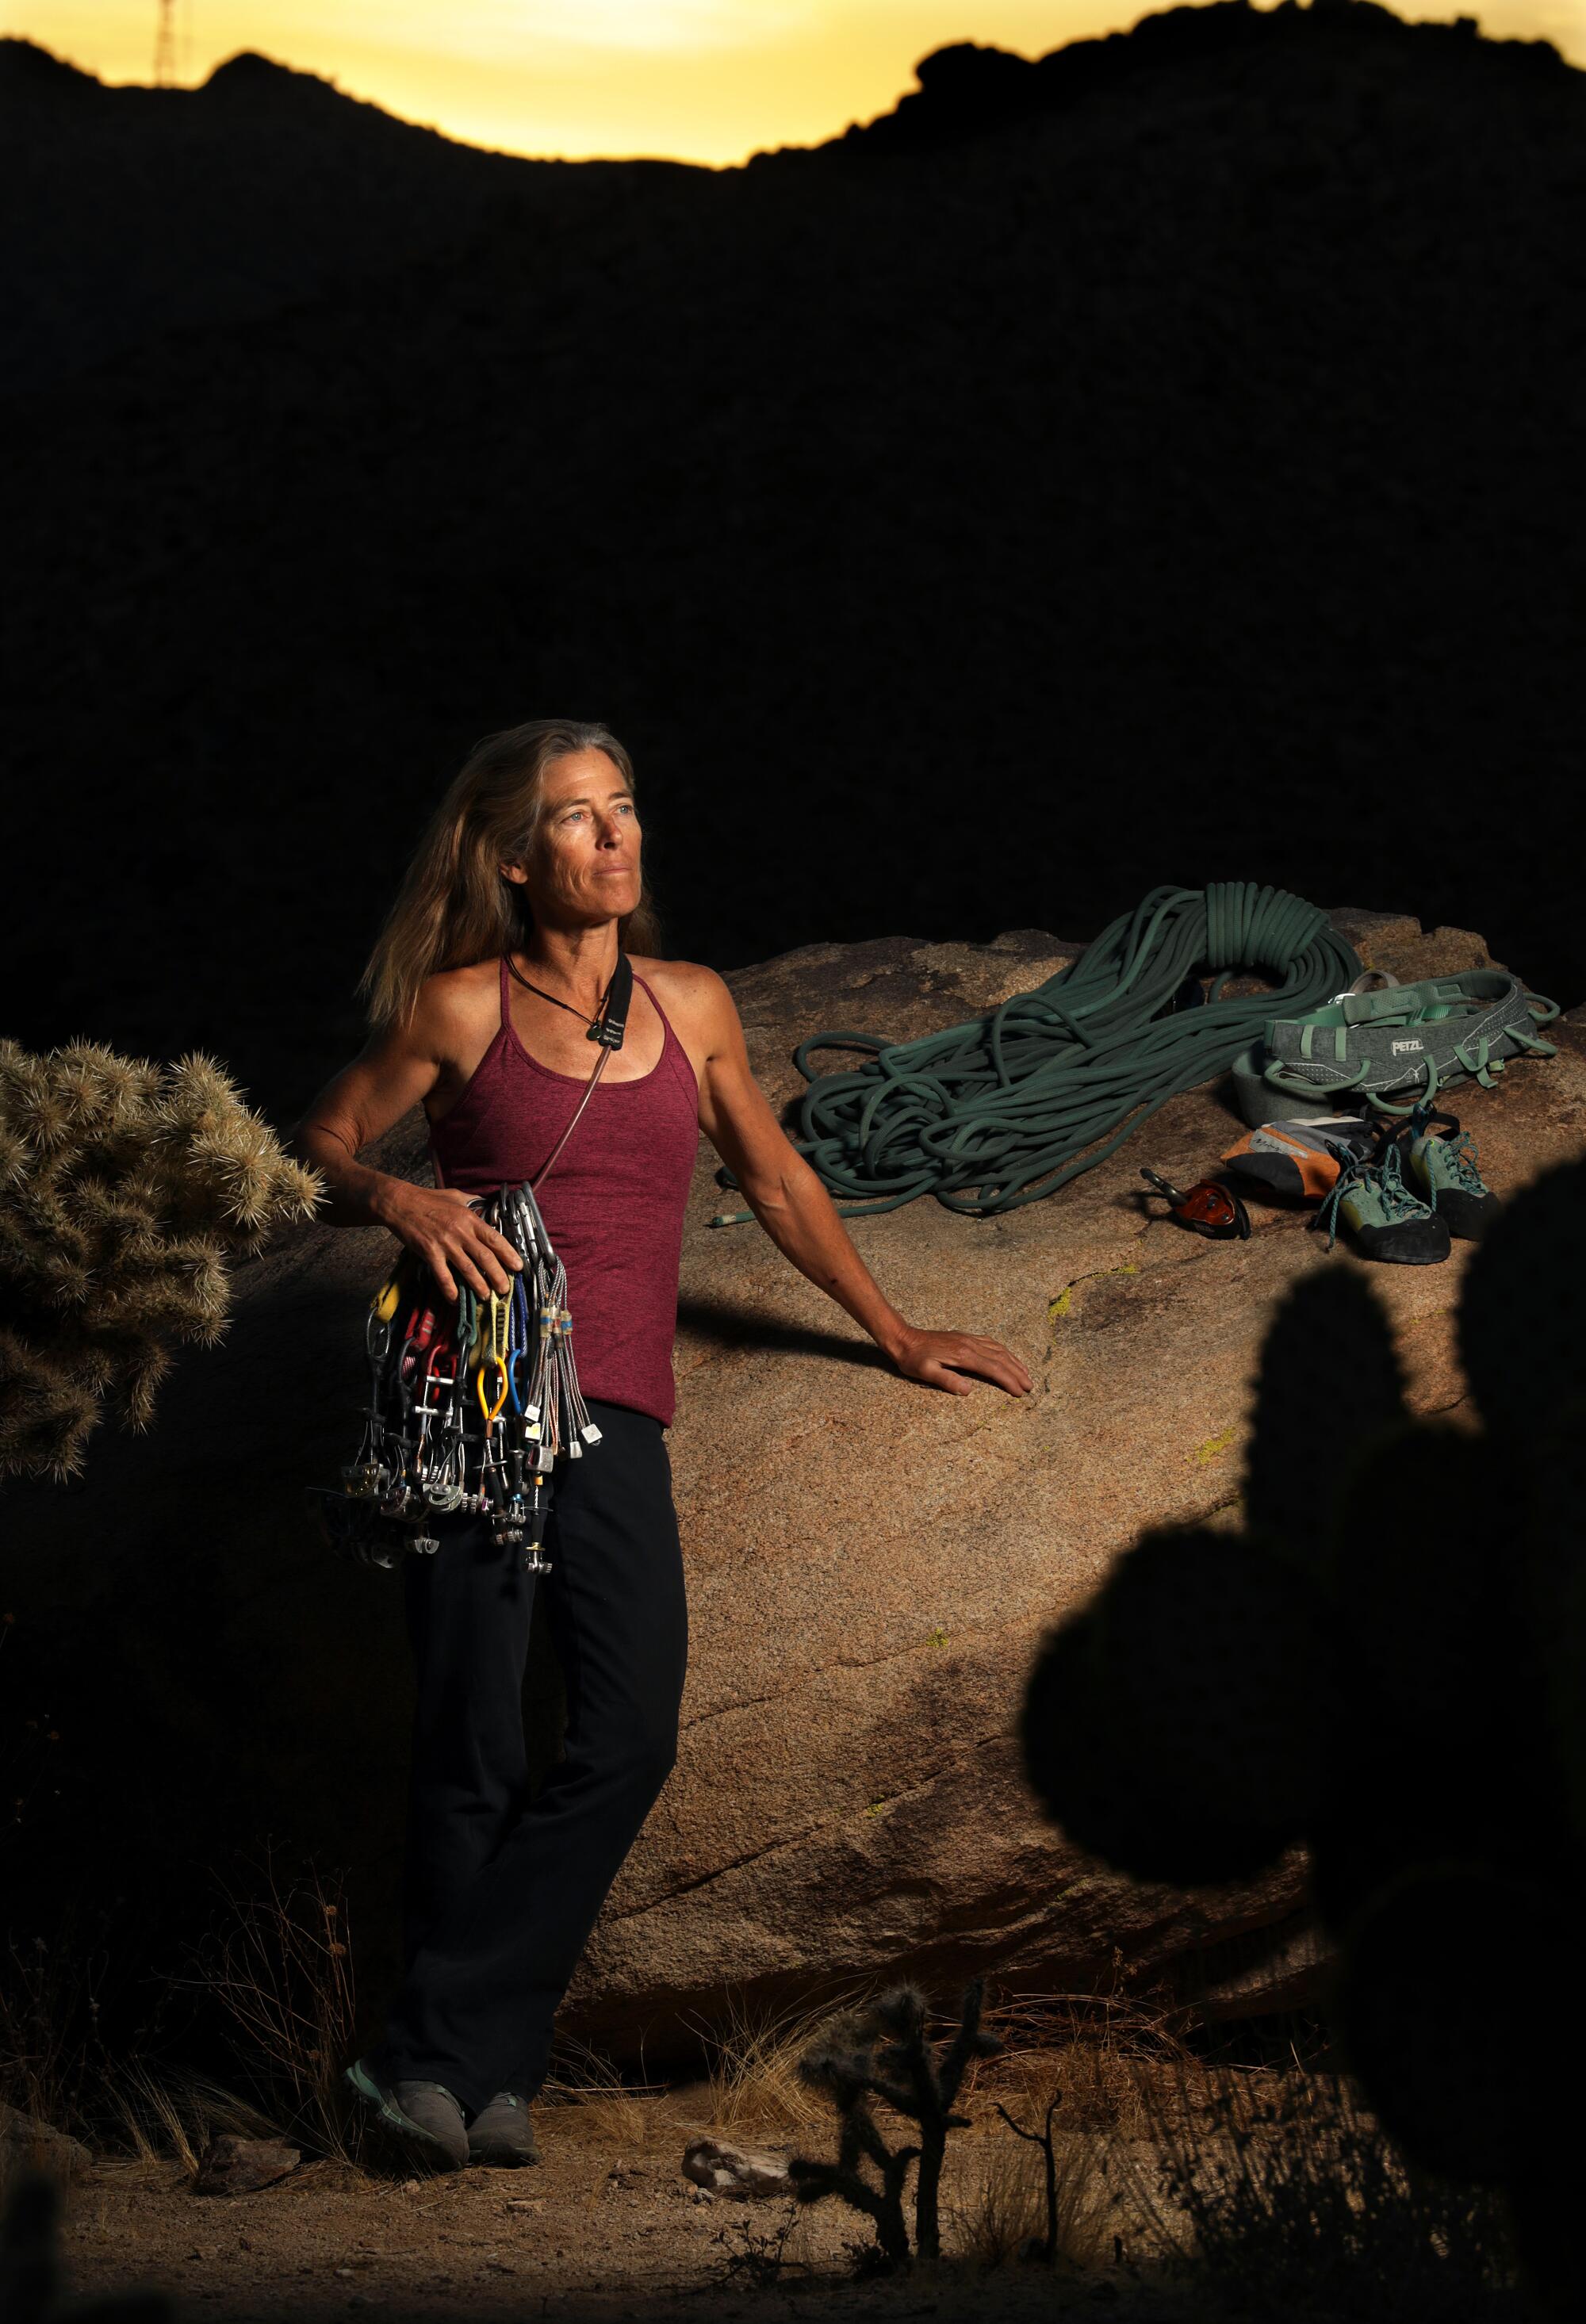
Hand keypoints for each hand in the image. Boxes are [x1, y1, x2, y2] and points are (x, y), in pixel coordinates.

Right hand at [374, 1180, 522, 1300]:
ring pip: (467, 1269)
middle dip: (498, 1275)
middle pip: (485, 1257)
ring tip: (486, 1296)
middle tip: (505, 1289)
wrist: (401, 1203)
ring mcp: (445, 1244)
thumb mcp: (456, 1195)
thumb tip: (486, 1208)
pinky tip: (455, 1298)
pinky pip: (442, 1275)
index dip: (508, 1254)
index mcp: (470, 1219)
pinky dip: (449, 1289)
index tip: (518, 1266)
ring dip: (479, 1285)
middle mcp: (460, 1232)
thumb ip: (473, 1203)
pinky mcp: (429, 1253)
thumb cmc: (429, 1199)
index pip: (494, 1239)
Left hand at [887, 1323, 1032, 1398]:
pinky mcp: (965, 1337)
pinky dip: (1004, 1351)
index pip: (993, 1369)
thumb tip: (969, 1391)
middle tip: (1030, 1386)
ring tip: (1026, 1373)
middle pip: (1000, 1359)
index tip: (1020, 1392)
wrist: (904, 1339)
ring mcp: (968, 1339)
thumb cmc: (913, 1359)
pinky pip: (991, 1343)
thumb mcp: (925, 1372)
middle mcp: (970, 1344)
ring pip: (998, 1349)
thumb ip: (947, 1380)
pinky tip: (1008, 1357)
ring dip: (1014, 1361)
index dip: (1008, 1380)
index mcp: (963, 1355)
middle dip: (1017, 1373)